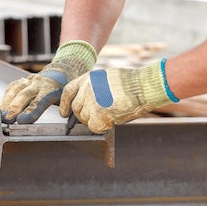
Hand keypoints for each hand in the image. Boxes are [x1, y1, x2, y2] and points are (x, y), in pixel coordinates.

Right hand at [0, 40, 96, 123]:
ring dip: (7, 102)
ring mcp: (31, 80)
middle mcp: (40, 84)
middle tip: (7, 119)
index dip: (30, 112)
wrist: (64, 71)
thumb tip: (68, 128)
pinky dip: (7, 96)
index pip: (39, 102)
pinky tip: (3, 107)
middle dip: (14, 107)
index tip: (21, 121)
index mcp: (52, 90)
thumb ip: (67, 110)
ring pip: (16, 89)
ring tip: (2, 115)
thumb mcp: (70, 99)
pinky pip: (13, 86)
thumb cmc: (67, 89)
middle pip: (24, 95)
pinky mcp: (25, 80)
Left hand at [60, 58, 178, 133]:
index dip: (64, 104)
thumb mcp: (106, 78)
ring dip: (94, 121)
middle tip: (95, 117)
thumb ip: (94, 87)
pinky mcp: (99, 114)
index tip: (64, 113)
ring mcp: (92, 102)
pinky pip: (93, 127)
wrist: (142, 87)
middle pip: (76, 108)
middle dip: (83, 116)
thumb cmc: (130, 83)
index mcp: (87, 78)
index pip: (68, 92)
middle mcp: (86, 89)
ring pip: (85, 119)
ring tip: (109, 116)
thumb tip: (88, 102)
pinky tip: (110, 122)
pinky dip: (101, 127)